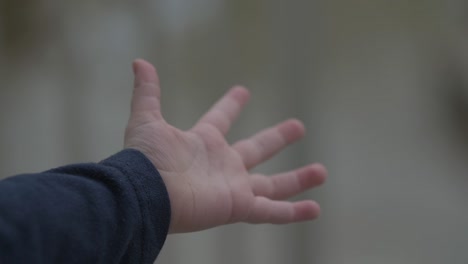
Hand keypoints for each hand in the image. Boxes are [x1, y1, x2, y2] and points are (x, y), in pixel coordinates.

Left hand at [124, 59, 326, 232]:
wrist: (147, 193)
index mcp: (203, 142)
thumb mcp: (147, 120)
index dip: (231, 105)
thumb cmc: (146, 159)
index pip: (221, 119)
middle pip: (257, 150)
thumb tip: (139, 62)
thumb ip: (147, 92)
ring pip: (273, 185)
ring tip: (322, 171)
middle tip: (298, 126)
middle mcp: (223, 165)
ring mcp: (234, 187)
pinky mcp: (239, 207)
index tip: (243, 91)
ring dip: (297, 179)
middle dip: (277, 138)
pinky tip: (316, 209)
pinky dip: (294, 212)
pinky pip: (272, 212)